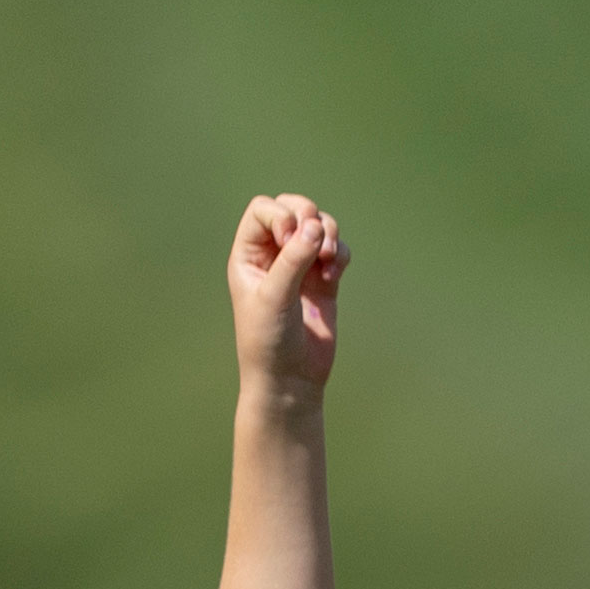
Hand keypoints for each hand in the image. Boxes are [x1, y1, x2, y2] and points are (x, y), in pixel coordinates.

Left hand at [227, 193, 344, 411]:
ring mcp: (300, 267)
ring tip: (328, 260)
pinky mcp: (324, 281)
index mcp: (249, 255)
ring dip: (329, 234)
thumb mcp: (275, 296)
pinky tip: (333, 275)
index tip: (289, 242)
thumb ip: (293, 259)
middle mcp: (273, 256)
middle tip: (314, 243)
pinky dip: (340, 254)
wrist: (291, 380)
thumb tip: (315, 225)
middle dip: (310, 218)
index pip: (263, 210)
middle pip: (294, 209)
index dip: (281, 216)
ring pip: (319, 226)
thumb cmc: (269, 341)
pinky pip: (337, 250)